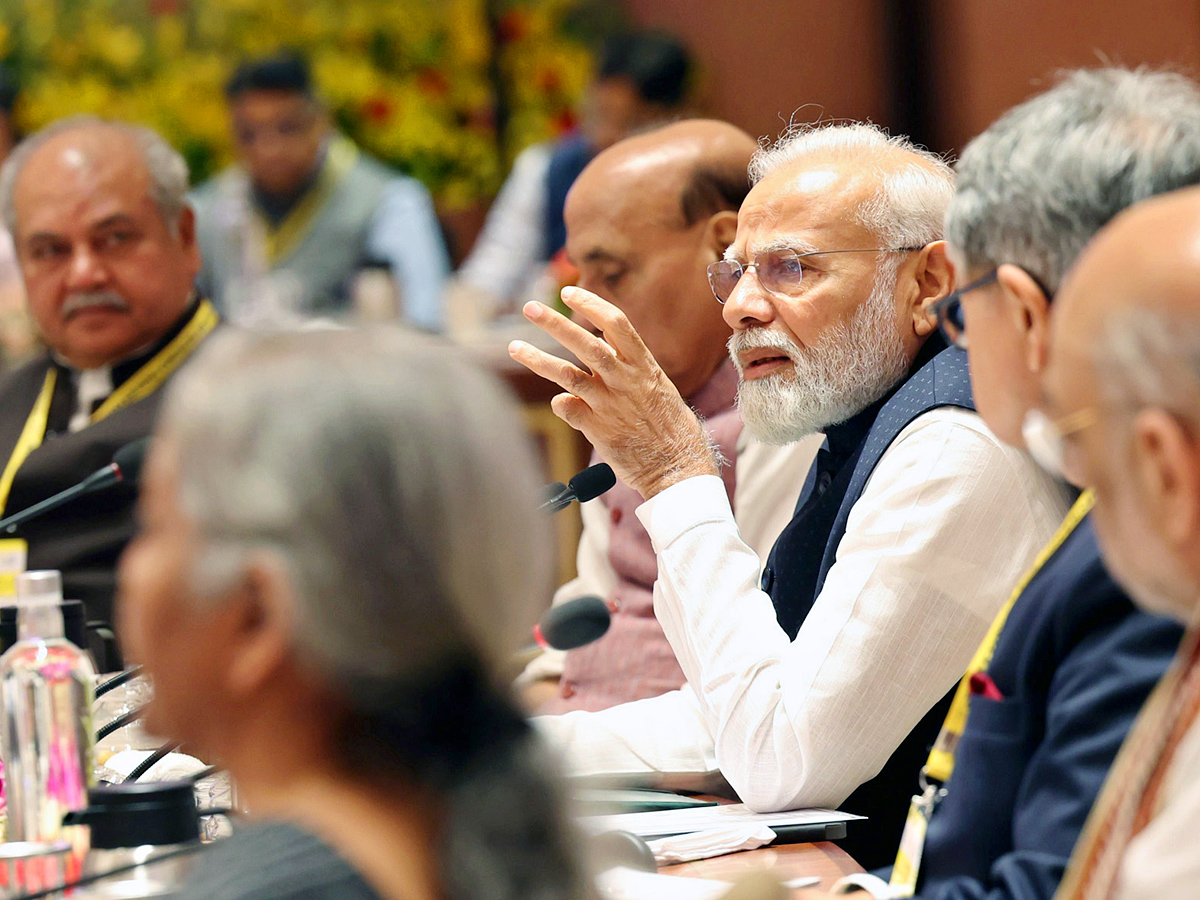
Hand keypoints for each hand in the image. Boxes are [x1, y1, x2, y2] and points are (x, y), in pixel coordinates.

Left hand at [508, 287, 719, 498]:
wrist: (678, 467)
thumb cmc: (670, 427)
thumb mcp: (657, 387)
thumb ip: (629, 368)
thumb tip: (604, 349)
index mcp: (644, 365)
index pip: (615, 323)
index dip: (591, 304)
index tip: (569, 292)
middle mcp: (625, 381)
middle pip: (585, 343)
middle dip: (554, 323)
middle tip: (530, 307)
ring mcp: (610, 404)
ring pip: (567, 374)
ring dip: (538, 359)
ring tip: (514, 347)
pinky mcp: (598, 429)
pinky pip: (568, 408)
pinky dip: (559, 403)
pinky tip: (559, 403)